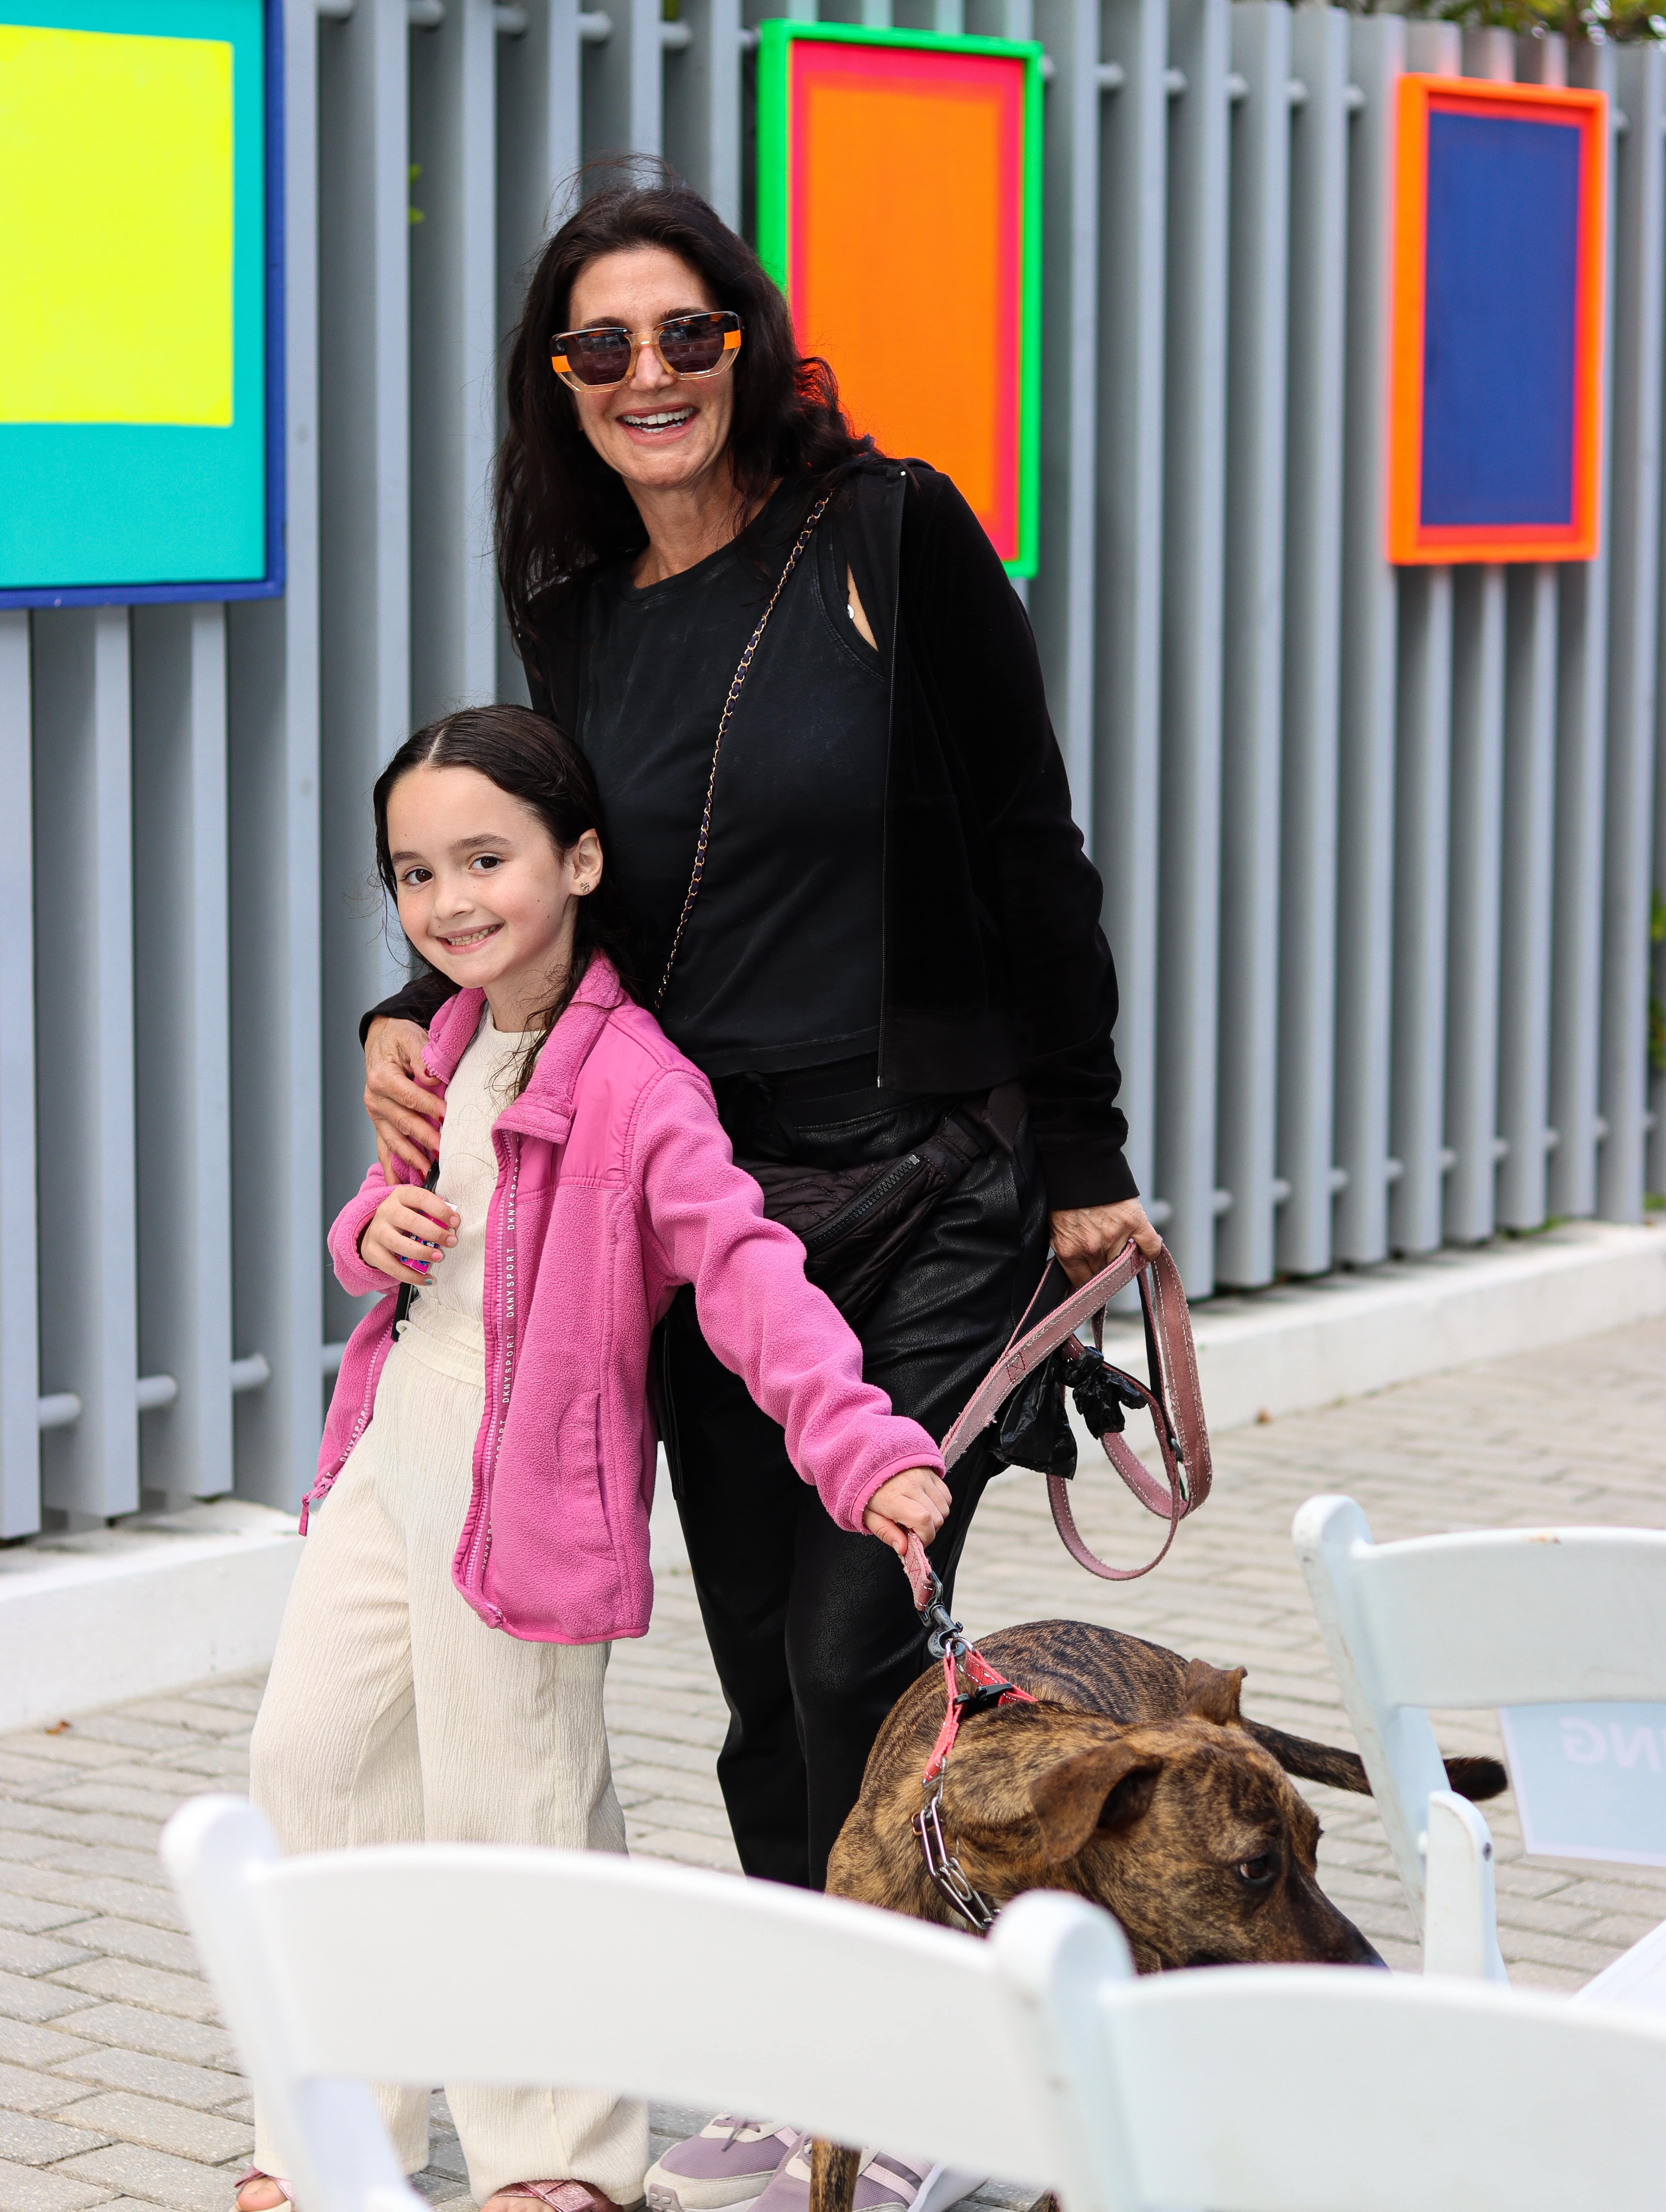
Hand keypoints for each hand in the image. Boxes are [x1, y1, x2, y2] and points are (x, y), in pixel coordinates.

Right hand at [359, 1185, 460, 1286]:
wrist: (377, 1231)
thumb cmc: (406, 1219)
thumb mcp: (417, 1209)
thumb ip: (432, 1214)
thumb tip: (453, 1227)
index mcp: (401, 1196)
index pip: (421, 1198)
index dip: (440, 1210)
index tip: (455, 1222)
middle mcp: (386, 1211)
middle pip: (411, 1221)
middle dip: (435, 1233)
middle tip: (451, 1242)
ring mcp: (377, 1231)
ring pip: (400, 1244)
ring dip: (422, 1253)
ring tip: (439, 1257)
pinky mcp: (371, 1251)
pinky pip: (392, 1267)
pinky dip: (411, 1276)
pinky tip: (427, 1279)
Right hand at [365, 1017, 444, 1177]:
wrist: (381, 1040)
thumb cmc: (398, 1039)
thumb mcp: (410, 1038)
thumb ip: (420, 1056)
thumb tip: (431, 1077)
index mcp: (381, 1077)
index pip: (409, 1097)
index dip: (429, 1108)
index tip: (448, 1117)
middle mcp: (374, 1098)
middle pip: (403, 1122)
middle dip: (424, 1138)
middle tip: (443, 1153)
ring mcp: (374, 1114)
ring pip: (393, 1139)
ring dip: (410, 1157)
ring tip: (427, 1172)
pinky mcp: (378, 1123)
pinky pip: (382, 1147)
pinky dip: (390, 1166)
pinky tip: (397, 1184)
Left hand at [863, 1466, 952, 1559]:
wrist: (872, 1463)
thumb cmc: (869, 1492)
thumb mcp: (869, 1516)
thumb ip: (886, 1533)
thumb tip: (903, 1549)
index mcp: (893, 1497)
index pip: (922, 1520)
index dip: (924, 1537)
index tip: (913, 1542)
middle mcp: (912, 1484)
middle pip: (937, 1518)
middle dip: (928, 1531)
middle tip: (912, 1529)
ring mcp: (924, 1477)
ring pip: (944, 1510)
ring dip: (934, 1519)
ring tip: (916, 1517)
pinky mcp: (932, 1473)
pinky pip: (947, 1497)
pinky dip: (939, 1507)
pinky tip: (924, 1506)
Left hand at [1049, 1197, 1161, 1287]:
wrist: (1078, 1163)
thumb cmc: (1065, 1195)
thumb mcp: (1056, 1228)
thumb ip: (1068, 1252)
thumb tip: (1078, 1274)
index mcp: (1069, 1251)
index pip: (1084, 1284)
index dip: (1091, 1283)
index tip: (1095, 1280)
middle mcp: (1092, 1248)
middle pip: (1106, 1276)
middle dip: (1107, 1270)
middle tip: (1108, 1260)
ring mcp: (1115, 1236)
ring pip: (1128, 1266)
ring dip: (1128, 1261)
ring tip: (1123, 1250)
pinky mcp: (1134, 1222)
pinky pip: (1150, 1248)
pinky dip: (1150, 1252)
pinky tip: (1146, 1250)